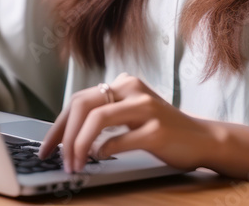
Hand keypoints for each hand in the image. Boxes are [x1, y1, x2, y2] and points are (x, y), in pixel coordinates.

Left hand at [36, 72, 216, 173]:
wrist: (202, 138)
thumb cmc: (162, 130)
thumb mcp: (130, 114)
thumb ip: (104, 115)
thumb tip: (66, 135)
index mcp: (123, 84)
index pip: (79, 100)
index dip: (58, 126)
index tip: (46, 148)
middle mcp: (133, 89)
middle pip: (83, 106)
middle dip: (65, 136)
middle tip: (58, 159)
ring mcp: (146, 108)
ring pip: (98, 119)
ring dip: (80, 145)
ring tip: (75, 164)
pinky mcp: (157, 129)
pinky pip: (120, 139)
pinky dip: (105, 151)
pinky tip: (101, 158)